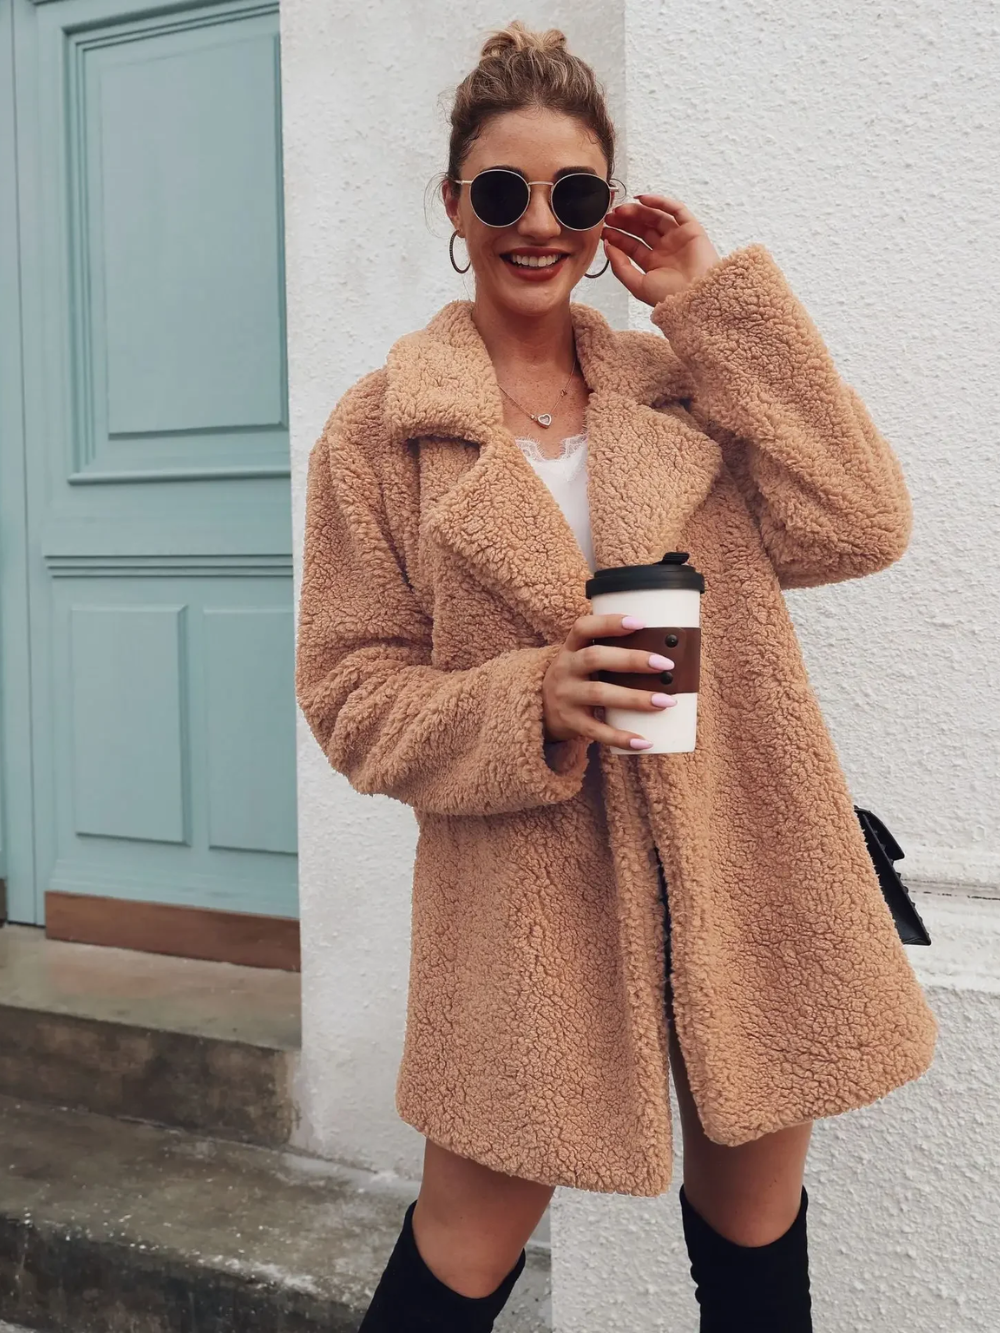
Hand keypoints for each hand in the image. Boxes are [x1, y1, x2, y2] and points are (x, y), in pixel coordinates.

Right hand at [542, 613, 678, 751]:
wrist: (541, 710)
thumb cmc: (576, 679)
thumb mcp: (581, 660)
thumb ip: (610, 653)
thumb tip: (666, 652)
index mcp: (570, 649)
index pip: (583, 628)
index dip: (609, 623)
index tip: (639, 622)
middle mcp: (565, 669)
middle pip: (595, 659)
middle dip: (632, 660)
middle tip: (666, 664)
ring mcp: (566, 697)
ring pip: (599, 694)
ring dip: (634, 698)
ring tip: (666, 701)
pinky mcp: (571, 722)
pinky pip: (596, 731)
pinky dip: (621, 737)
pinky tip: (645, 741)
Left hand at [601, 193, 720, 305]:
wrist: (694, 298)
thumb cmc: (669, 297)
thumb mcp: (637, 285)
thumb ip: (620, 267)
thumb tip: (608, 247)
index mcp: (653, 264)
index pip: (632, 246)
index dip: (618, 237)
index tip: (605, 230)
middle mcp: (665, 250)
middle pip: (642, 229)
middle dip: (625, 222)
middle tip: (610, 216)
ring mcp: (678, 238)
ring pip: (655, 218)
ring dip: (638, 211)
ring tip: (622, 210)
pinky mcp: (691, 229)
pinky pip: (676, 210)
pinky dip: (660, 202)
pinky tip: (643, 199)